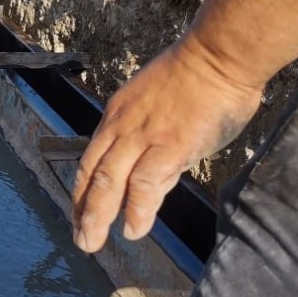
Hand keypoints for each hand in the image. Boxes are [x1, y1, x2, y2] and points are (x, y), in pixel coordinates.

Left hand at [72, 38, 261, 252]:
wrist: (219, 54)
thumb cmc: (200, 76)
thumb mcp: (160, 107)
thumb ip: (154, 145)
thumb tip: (153, 182)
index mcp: (118, 114)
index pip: (92, 158)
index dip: (82, 189)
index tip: (78, 212)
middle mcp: (122, 126)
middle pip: (92, 173)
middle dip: (82, 209)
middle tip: (81, 238)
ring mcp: (143, 136)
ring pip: (108, 181)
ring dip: (97, 216)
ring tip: (92, 242)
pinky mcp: (168, 146)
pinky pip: (144, 183)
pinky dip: (136, 210)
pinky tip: (133, 230)